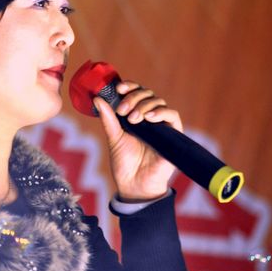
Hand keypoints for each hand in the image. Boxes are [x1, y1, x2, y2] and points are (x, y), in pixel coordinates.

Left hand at [94, 80, 182, 201]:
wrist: (134, 184)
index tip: (119, 88)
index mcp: (135, 115)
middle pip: (147, 94)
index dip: (130, 86)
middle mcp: (149, 117)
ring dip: (144, 105)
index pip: (136, 92)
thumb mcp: (114, 138)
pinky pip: (172, 115)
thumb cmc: (124, 163)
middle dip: (134, 98)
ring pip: (158, 102)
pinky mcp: (173, 134)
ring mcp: (161, 125)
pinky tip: (149, 118)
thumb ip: (108, 119)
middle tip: (123, 110)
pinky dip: (161, 112)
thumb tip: (98, 99)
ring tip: (133, 119)